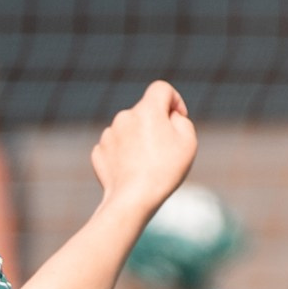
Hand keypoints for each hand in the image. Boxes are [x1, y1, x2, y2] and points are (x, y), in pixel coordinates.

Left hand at [89, 81, 196, 220]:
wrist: (132, 199)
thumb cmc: (164, 170)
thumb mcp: (188, 141)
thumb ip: (182, 120)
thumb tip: (170, 117)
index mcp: (147, 109)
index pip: (162, 89)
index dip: (174, 100)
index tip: (179, 118)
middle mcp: (125, 116)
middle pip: (145, 112)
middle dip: (156, 125)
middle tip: (165, 151)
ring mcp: (109, 134)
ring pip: (129, 130)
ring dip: (139, 140)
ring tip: (147, 165)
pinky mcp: (99, 151)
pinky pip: (116, 147)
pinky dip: (124, 155)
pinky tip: (132, 171)